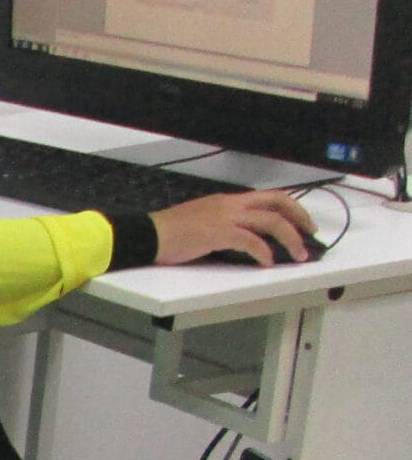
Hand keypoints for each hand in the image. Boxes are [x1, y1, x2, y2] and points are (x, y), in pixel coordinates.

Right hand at [152, 191, 316, 266]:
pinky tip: (266, 262)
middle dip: (300, 217)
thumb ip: (223, 224)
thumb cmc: (168, 232)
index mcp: (227, 200)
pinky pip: (251, 241)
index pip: (268, 197)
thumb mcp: (201, 220)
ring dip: (290, 239)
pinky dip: (263, 252)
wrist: (148, 234)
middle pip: (278, 202)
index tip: (301, 221)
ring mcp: (225, 217)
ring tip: (298, 254)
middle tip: (310, 233)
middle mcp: (231, 204)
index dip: (291, 208)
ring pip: (271, 222)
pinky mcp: (218, 233)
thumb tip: (241, 239)